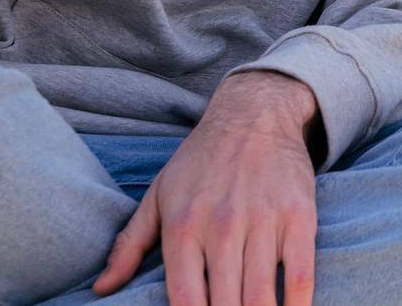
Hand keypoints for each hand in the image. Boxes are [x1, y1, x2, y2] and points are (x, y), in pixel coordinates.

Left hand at [94, 71, 319, 305]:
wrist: (255, 114)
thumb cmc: (201, 160)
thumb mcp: (158, 195)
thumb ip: (129, 245)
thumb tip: (101, 289)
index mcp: (183, 228)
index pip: (185, 302)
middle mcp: (222, 228)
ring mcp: (263, 223)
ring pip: (262, 298)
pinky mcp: (299, 217)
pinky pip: (300, 275)